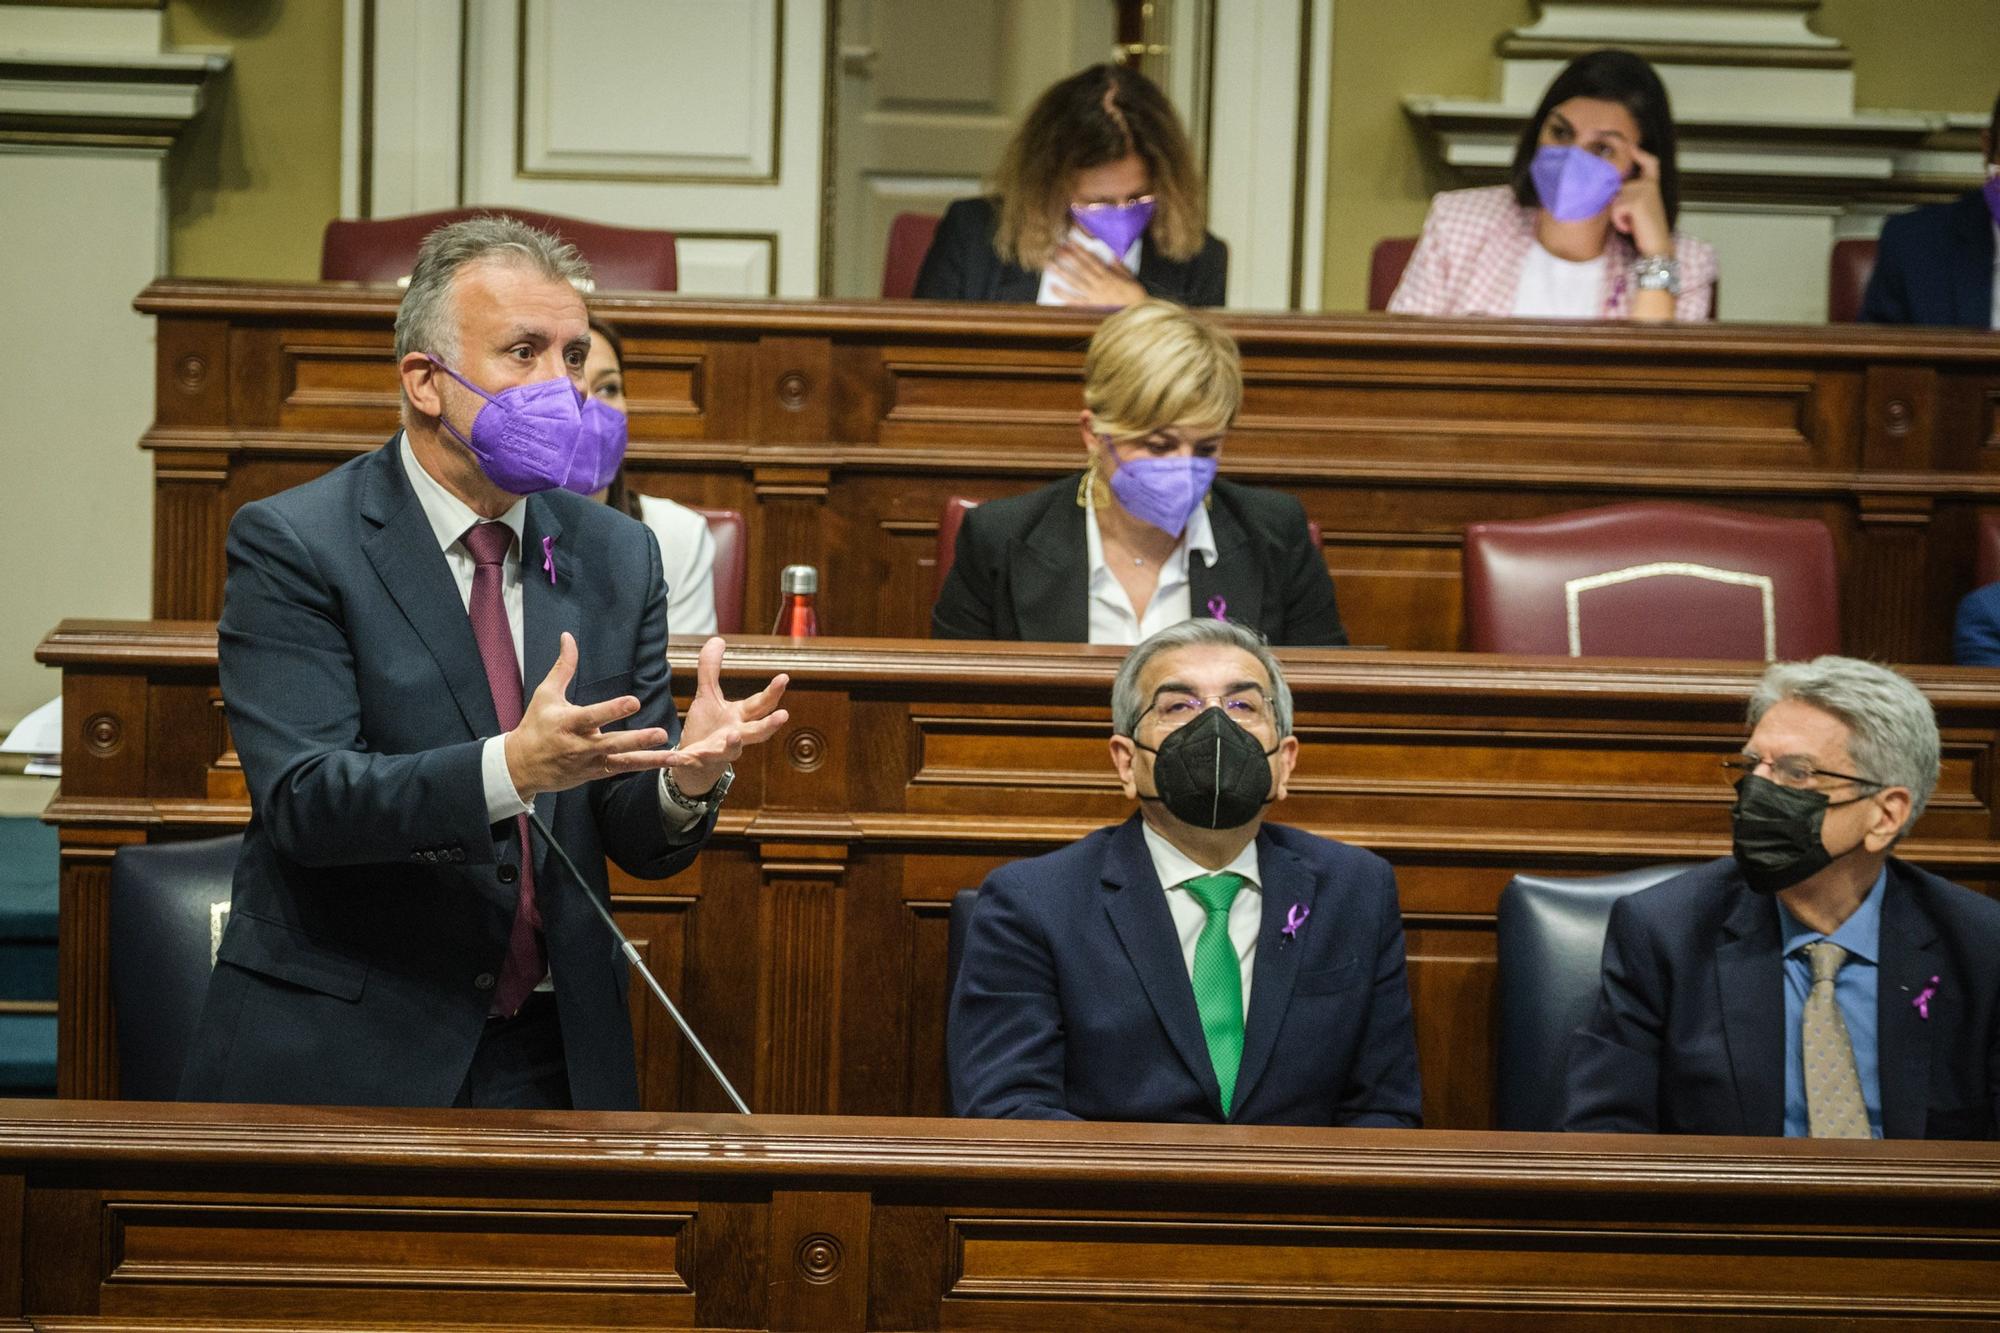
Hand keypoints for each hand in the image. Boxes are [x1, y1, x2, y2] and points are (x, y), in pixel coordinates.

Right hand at [504, 632, 673, 800]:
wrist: (522, 766)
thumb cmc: (535, 725)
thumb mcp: (546, 694)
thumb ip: (563, 666)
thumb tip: (568, 637)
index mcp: (567, 723)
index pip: (593, 716)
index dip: (613, 710)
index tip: (633, 702)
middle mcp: (580, 745)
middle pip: (612, 743)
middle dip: (636, 739)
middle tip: (660, 734)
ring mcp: (589, 762)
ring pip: (622, 761)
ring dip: (649, 759)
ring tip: (673, 756)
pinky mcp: (595, 773)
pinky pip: (622, 769)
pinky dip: (645, 766)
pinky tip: (668, 763)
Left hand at [663, 636, 789, 795]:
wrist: (694, 764)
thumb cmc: (708, 727)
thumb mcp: (708, 695)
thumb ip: (710, 669)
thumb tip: (718, 639)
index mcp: (740, 717)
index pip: (760, 704)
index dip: (773, 692)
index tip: (784, 678)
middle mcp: (736, 736)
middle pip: (757, 731)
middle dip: (770, 724)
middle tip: (784, 715)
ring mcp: (719, 752)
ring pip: (732, 750)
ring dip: (734, 743)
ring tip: (735, 734)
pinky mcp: (698, 763)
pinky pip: (692, 762)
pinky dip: (685, 760)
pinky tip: (676, 756)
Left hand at [1046, 239, 1146, 307]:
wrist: (1136, 313)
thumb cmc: (1134, 295)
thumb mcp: (1129, 276)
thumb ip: (1118, 265)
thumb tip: (1111, 254)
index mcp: (1108, 275)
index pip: (1091, 260)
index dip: (1080, 250)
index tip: (1070, 242)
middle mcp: (1098, 284)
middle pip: (1080, 269)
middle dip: (1068, 258)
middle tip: (1056, 250)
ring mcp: (1093, 296)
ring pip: (1075, 282)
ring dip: (1061, 273)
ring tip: (1050, 265)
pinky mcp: (1091, 306)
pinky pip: (1075, 301)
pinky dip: (1063, 295)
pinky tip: (1053, 288)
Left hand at [1609, 146, 1671, 256]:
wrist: (1658, 247)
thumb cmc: (1647, 231)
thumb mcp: (1641, 209)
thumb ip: (1633, 196)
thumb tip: (1616, 189)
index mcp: (1653, 186)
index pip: (1650, 164)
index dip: (1640, 154)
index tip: (1632, 146)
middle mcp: (1649, 185)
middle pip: (1619, 189)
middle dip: (1618, 207)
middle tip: (1633, 220)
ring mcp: (1644, 191)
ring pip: (1615, 200)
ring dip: (1618, 216)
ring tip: (1633, 224)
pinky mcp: (1636, 201)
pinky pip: (1616, 210)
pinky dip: (1619, 222)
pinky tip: (1631, 227)